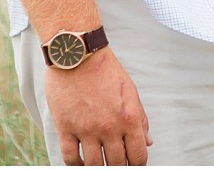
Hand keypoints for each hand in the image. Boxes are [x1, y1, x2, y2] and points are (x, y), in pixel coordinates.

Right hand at [43, 48, 151, 165]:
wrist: (79, 55)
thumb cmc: (106, 71)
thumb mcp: (131, 92)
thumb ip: (140, 118)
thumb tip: (147, 141)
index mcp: (129, 118)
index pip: (138, 155)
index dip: (137, 164)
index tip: (133, 164)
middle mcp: (109, 127)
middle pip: (116, 163)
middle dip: (118, 167)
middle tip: (116, 164)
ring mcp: (86, 129)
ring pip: (94, 165)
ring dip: (98, 167)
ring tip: (99, 164)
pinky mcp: (66, 127)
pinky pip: (70, 157)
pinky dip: (76, 165)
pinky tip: (80, 162)